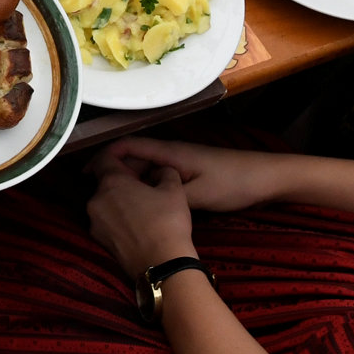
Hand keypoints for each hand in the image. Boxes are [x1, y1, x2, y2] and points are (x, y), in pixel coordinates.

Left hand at [84, 153, 196, 278]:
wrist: (162, 265)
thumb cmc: (168, 222)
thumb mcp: (174, 189)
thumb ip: (165, 171)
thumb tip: (160, 170)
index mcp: (111, 182)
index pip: (104, 158)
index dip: (116, 155)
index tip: (130, 161)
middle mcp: (96, 200)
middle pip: (104, 182)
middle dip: (121, 182)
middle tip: (142, 187)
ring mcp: (94, 223)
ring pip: (105, 203)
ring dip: (118, 201)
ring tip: (142, 209)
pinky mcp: (99, 241)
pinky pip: (107, 222)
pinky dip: (117, 219)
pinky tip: (136, 226)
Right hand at [102, 137, 291, 214]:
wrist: (267, 179)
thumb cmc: (233, 183)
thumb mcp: (198, 195)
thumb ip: (167, 196)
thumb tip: (136, 200)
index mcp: (170, 152)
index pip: (129, 146)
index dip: (104, 156)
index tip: (86, 173)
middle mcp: (172, 154)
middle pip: (134, 158)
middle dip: (113, 173)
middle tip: (95, 197)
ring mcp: (181, 164)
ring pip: (146, 170)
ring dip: (130, 183)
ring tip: (112, 204)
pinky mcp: (189, 175)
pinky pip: (158, 179)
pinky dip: (146, 189)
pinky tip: (142, 206)